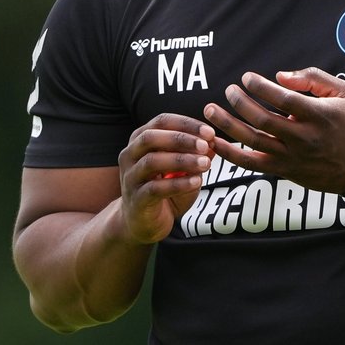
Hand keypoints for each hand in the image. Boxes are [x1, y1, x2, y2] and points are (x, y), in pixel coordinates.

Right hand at [117, 113, 214, 244]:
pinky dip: (178, 183)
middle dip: (181, 139)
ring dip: (181, 160)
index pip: (162, 121)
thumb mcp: (183, 168)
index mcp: (140, 140)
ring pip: (151, 161)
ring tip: (206, 165)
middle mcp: (130, 155)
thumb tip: (214, 141)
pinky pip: (155, 188)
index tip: (210, 132)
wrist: (143, 222)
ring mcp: (130, 177)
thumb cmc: (165, 188)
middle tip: (206, 145)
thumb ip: (196, 154)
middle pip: (151, 137)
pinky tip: (197, 182)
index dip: (186, 124)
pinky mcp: (136, 199)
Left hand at [203, 67, 344, 194]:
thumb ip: (313, 77)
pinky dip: (230, 153)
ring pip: (252, 141)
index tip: (246, 78)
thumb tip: (279, 76)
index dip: (261, 87)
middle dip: (240, 103)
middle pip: (263, 120)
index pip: (284, 99)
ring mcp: (291, 156)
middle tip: (228, 90)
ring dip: (227, 125)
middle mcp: (303, 137)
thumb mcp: (344, 92)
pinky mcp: (283, 170)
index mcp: (318, 115)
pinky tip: (214, 141)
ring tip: (210, 110)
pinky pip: (251, 163)